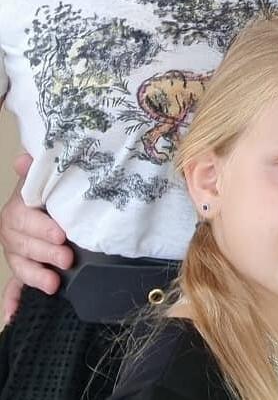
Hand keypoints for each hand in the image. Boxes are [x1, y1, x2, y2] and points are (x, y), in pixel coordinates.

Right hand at [0, 153, 70, 309]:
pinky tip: (11, 318)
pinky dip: (11, 301)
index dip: (41, 228)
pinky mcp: (22, 267)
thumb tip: (24, 158)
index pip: (24, 219)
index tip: (61, 235)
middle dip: (45, 253)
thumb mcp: (48, 175)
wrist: (58, 197)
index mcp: (18, 208)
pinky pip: (12, 286)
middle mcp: (12, 231)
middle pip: (23, 245)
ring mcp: (16, 251)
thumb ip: (37, 169)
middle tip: (67, 258)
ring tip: (52, 284)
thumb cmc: (54, 187)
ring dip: (34, 276)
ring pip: (19, 265)